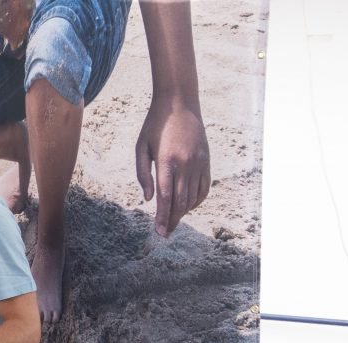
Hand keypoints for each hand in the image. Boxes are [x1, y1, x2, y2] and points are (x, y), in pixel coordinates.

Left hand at [135, 100, 209, 237]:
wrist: (180, 103)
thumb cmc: (155, 125)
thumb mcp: (141, 147)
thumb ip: (143, 174)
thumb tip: (148, 199)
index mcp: (167, 161)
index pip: (166, 197)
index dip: (163, 217)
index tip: (160, 232)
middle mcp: (186, 164)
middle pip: (181, 202)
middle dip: (172, 220)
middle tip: (165, 233)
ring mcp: (199, 162)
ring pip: (193, 197)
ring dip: (183, 212)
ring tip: (173, 221)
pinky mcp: (206, 160)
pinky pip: (204, 187)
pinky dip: (196, 200)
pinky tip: (186, 206)